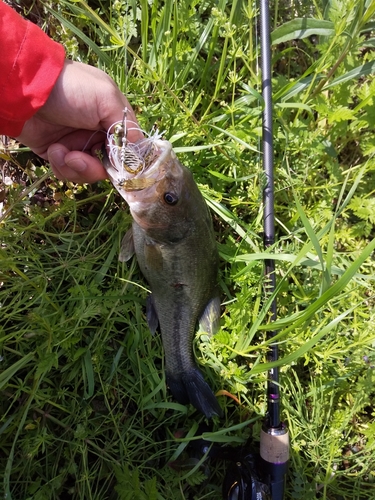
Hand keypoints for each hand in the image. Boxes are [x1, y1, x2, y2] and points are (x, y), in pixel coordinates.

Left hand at [17, 60, 143, 182]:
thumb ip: (126, 125)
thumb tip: (139, 152)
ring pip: (89, 173)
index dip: (125, 161)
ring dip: (76, 167)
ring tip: (62, 151)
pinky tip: (53, 150)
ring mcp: (79, 145)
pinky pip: (69, 173)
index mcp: (113, 119)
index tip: (118, 168)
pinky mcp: (60, 155)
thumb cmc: (70, 89)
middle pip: (110, 166)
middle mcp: (98, 134)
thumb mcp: (105, 97)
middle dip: (95, 167)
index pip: (129, 148)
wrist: (23, 92)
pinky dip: (61, 166)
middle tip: (79, 157)